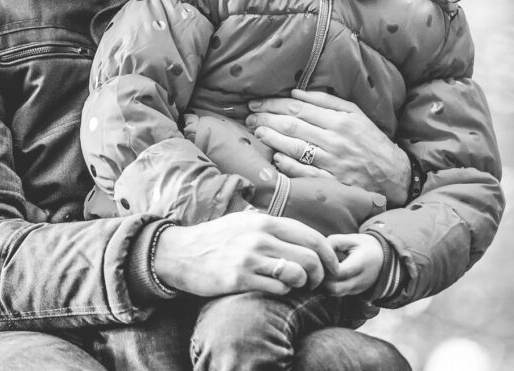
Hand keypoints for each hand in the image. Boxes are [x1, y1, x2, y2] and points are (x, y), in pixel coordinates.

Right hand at [153, 212, 339, 296]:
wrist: (181, 253)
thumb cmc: (217, 238)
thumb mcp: (245, 221)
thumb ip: (272, 226)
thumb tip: (302, 235)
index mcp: (265, 221)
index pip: (311, 235)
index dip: (328, 254)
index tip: (332, 266)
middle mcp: (260, 236)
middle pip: (310, 256)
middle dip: (321, 273)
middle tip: (318, 282)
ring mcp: (250, 258)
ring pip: (297, 273)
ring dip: (303, 284)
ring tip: (297, 286)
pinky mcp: (239, 278)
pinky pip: (277, 288)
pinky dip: (283, 291)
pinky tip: (275, 289)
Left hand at [246, 89, 409, 206]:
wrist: (394, 176)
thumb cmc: (371, 142)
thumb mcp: (356, 114)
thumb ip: (326, 102)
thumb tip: (296, 92)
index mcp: (340, 121)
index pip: (299, 108)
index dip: (274, 104)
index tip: (258, 102)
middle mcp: (334, 141)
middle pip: (292, 126)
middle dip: (266, 118)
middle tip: (250, 115)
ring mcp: (331, 163)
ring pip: (293, 147)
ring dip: (271, 138)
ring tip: (256, 131)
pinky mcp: (330, 182)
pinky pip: (302, 172)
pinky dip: (286, 164)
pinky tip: (274, 157)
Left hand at [321, 233, 384, 296]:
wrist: (383, 258)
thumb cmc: (364, 246)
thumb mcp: (352, 239)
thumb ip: (335, 242)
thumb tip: (318, 250)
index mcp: (361, 263)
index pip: (339, 272)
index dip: (326, 267)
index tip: (319, 258)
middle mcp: (360, 280)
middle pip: (335, 288)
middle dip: (322, 279)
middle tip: (316, 267)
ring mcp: (358, 289)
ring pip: (335, 293)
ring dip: (325, 285)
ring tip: (321, 271)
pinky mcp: (354, 293)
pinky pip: (339, 294)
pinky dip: (330, 287)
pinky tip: (326, 276)